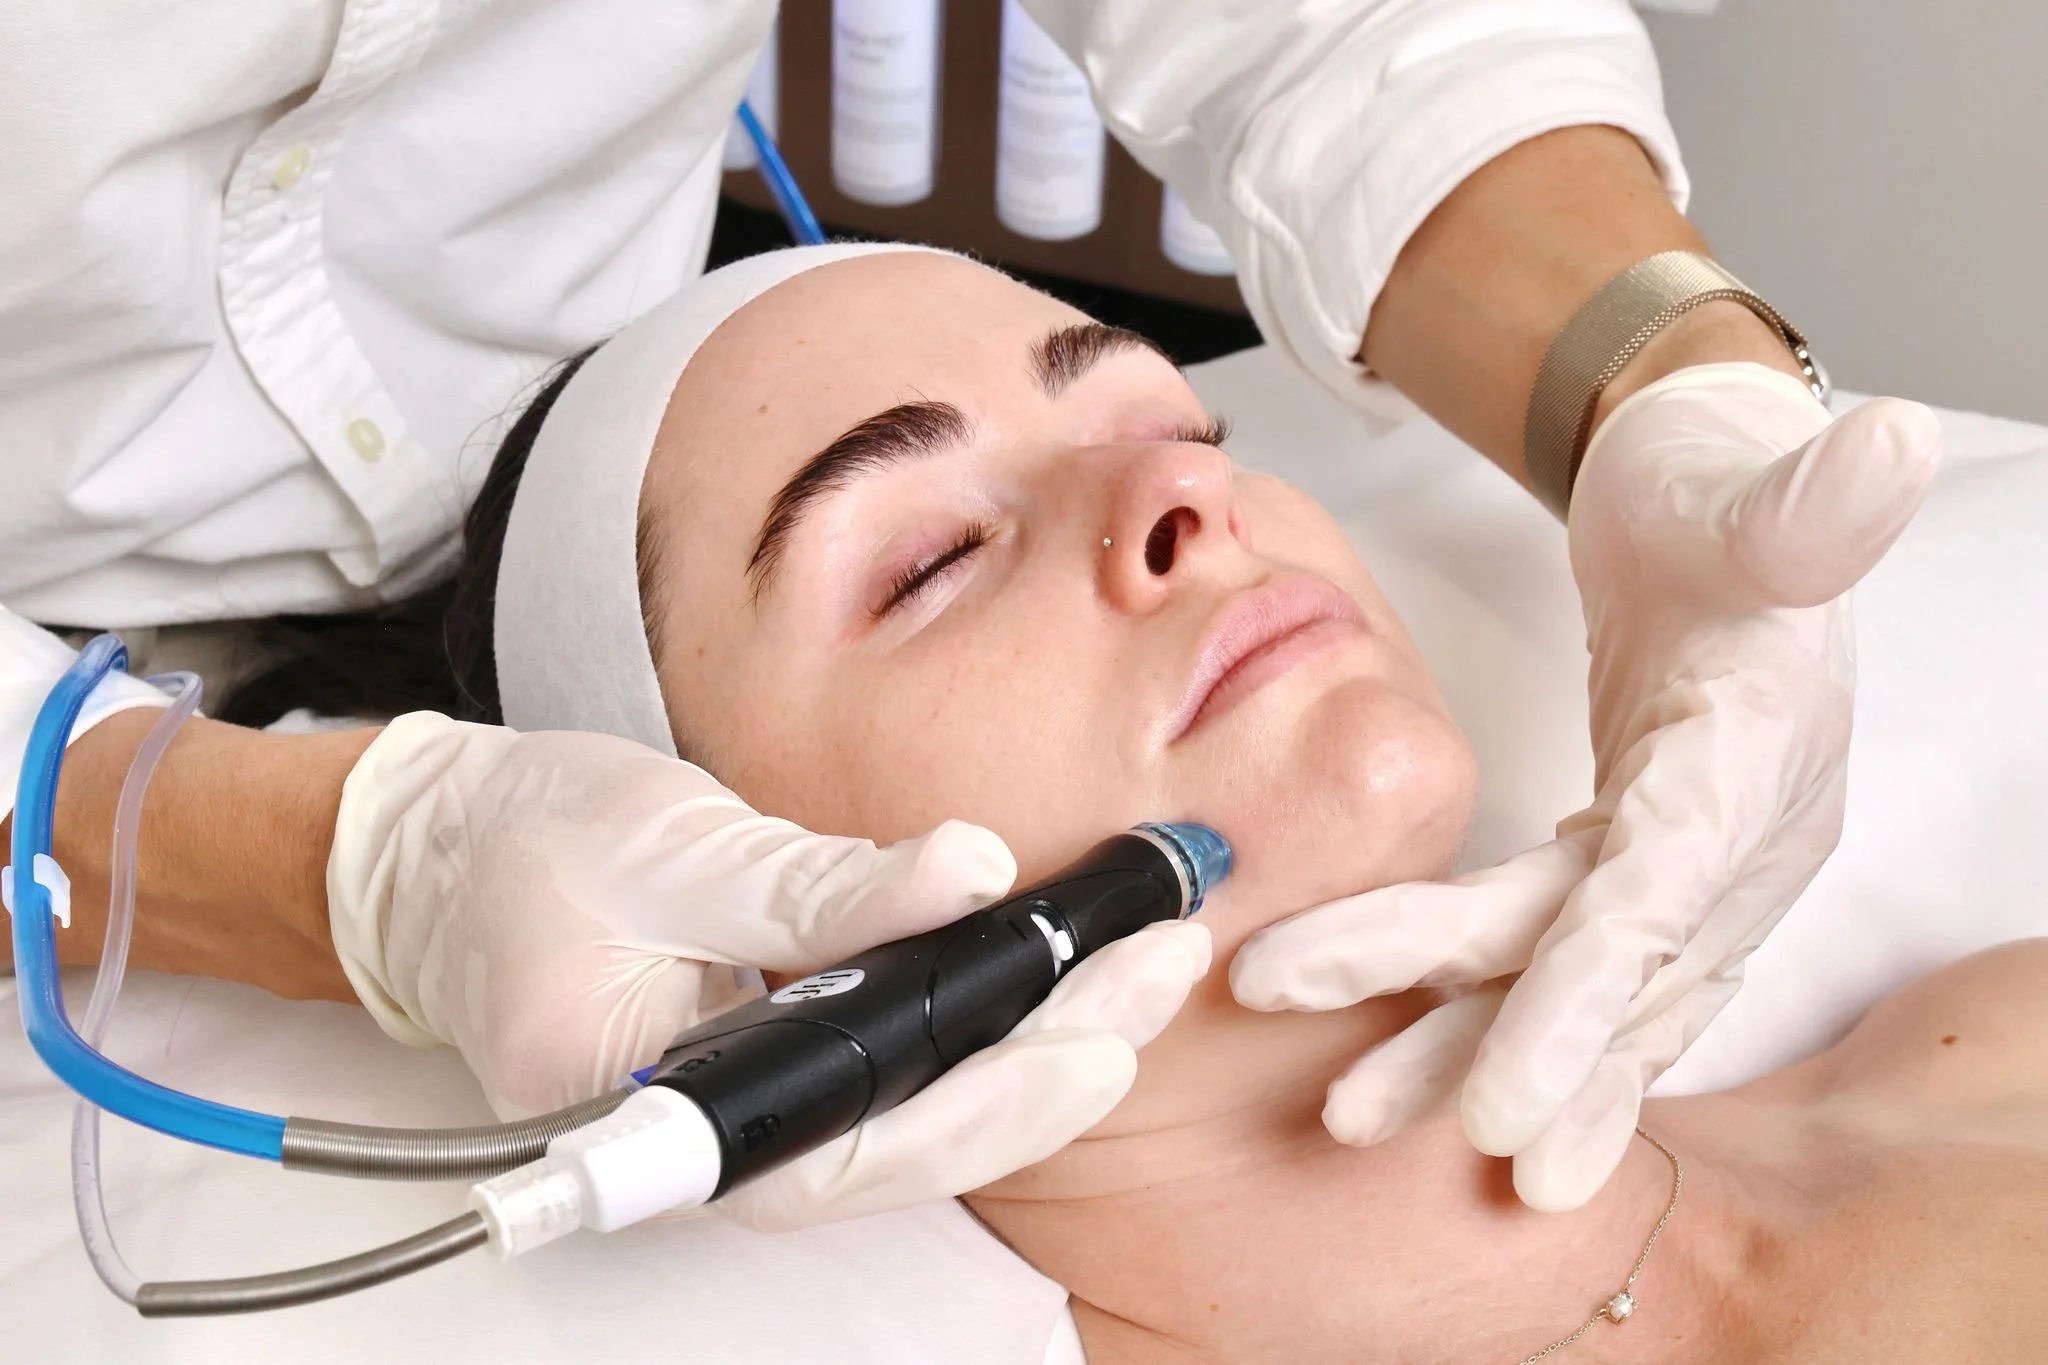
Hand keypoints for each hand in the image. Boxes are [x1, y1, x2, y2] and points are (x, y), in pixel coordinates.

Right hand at [329, 713, 1209, 1225]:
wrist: (444, 854)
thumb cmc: (522, 849)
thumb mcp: (665, 843)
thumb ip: (819, 884)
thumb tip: (970, 879)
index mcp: (653, 1111)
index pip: (845, 1144)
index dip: (981, 1095)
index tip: (1088, 1026)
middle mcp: (710, 1148)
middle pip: (908, 1145)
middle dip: (1051, 1066)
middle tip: (1160, 969)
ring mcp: (749, 1117)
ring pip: (919, 1122)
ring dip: (1042, 1047)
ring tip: (1146, 964)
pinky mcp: (779, 1070)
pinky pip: (901, 1079)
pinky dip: (991, 1028)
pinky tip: (1068, 976)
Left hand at [1232, 364, 1942, 1209]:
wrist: (1722, 499)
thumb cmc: (1713, 489)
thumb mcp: (1743, 488)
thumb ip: (1801, 504)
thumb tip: (1888, 448)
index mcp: (1746, 763)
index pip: (1654, 907)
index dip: (1575, 1009)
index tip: (1497, 1110)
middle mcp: (1732, 839)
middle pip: (1586, 964)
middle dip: (1473, 1048)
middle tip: (1351, 1118)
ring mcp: (1694, 862)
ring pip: (1568, 980)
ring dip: (1462, 1051)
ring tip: (1352, 1117)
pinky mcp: (1646, 860)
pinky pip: (1573, 962)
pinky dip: (1517, 1028)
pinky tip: (1451, 1098)